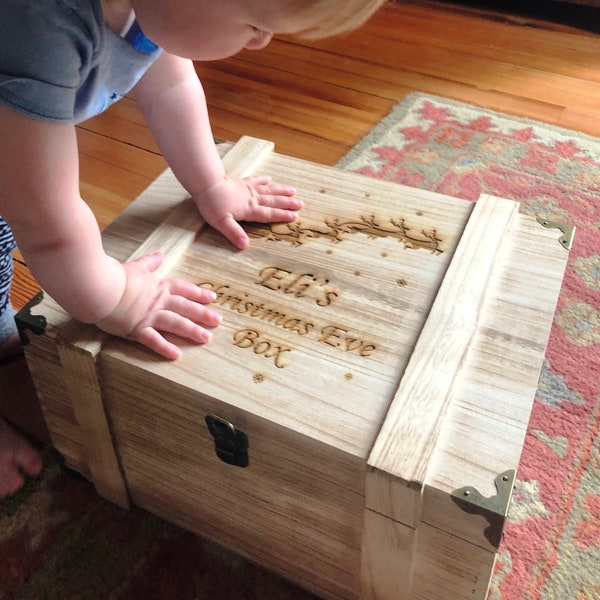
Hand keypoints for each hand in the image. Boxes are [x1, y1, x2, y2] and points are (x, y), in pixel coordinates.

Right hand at [95, 252, 221, 358]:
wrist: (96, 285)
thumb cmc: (113, 275)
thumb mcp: (135, 266)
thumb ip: (149, 262)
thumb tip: (160, 254)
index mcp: (157, 286)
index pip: (183, 289)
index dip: (198, 293)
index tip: (212, 298)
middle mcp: (157, 301)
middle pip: (185, 307)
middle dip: (203, 314)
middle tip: (218, 321)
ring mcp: (148, 316)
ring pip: (175, 323)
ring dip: (191, 331)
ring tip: (206, 338)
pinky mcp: (135, 328)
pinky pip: (153, 340)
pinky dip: (165, 347)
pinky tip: (177, 354)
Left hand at [194, 175, 302, 248]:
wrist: (206, 183)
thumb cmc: (212, 204)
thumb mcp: (222, 223)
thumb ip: (235, 234)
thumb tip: (245, 245)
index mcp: (249, 210)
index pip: (269, 214)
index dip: (282, 216)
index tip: (295, 216)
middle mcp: (252, 198)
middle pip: (273, 201)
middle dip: (288, 203)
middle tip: (301, 203)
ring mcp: (247, 189)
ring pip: (268, 190)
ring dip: (281, 190)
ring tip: (293, 190)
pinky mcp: (241, 182)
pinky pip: (255, 180)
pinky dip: (264, 180)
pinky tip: (270, 178)